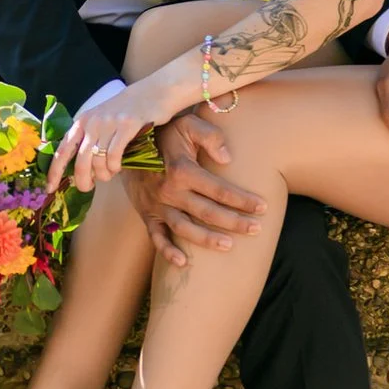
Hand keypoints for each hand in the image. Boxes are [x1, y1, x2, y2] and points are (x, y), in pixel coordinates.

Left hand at [48, 78, 176, 193]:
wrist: (154, 92)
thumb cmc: (127, 110)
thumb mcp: (102, 120)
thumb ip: (90, 139)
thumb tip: (81, 171)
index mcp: (82, 121)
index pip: (62, 150)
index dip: (54, 171)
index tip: (49, 188)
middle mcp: (92, 122)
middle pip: (80, 161)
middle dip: (82, 180)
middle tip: (87, 188)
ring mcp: (109, 123)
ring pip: (98, 161)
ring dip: (103, 174)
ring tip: (109, 174)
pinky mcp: (127, 126)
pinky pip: (114, 155)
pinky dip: (114, 167)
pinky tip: (117, 167)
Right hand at [119, 110, 265, 266]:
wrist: (126, 145)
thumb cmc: (164, 133)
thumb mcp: (187, 124)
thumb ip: (210, 136)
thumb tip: (228, 158)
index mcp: (183, 170)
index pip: (219, 190)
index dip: (242, 199)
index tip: (262, 207)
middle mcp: (170, 191)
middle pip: (207, 212)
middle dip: (234, 222)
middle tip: (256, 229)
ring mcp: (157, 205)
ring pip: (185, 228)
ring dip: (207, 239)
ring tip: (229, 246)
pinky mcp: (147, 214)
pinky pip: (156, 237)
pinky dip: (167, 252)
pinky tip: (183, 263)